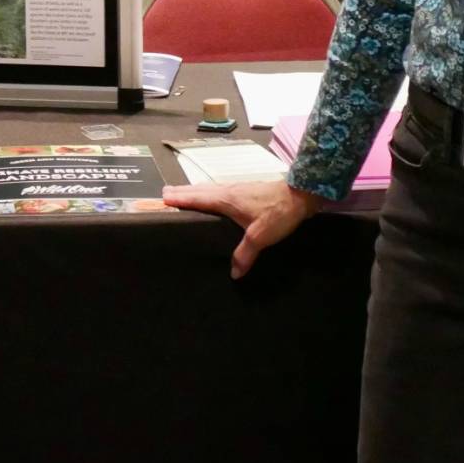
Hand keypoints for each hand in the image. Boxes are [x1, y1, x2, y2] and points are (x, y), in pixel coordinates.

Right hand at [163, 180, 323, 278]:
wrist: (301, 195)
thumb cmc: (278, 213)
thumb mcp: (260, 237)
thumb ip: (245, 254)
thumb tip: (233, 274)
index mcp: (226, 199)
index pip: (197, 198)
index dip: (180, 199)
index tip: (163, 197)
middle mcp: (229, 190)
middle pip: (200, 190)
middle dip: (182, 191)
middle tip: (165, 192)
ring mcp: (238, 188)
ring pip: (210, 188)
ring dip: (195, 190)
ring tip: (184, 193)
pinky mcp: (247, 190)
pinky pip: (220, 189)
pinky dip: (209, 191)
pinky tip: (214, 196)